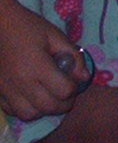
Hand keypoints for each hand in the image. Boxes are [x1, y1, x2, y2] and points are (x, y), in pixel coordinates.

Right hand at [0, 0, 87, 122]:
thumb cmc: (28, 27)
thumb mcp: (55, 35)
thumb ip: (73, 56)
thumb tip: (84, 77)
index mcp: (38, 66)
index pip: (63, 91)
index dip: (74, 89)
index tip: (74, 81)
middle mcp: (20, 82)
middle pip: (47, 107)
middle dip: (63, 104)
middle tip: (67, 95)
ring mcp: (6, 90)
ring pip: (28, 114)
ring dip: (43, 110)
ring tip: (49, 97)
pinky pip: (11, 111)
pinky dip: (24, 109)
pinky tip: (31, 97)